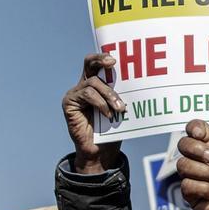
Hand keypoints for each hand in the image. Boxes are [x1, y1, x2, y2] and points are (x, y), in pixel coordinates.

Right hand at [62, 53, 124, 172]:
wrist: (101, 152)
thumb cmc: (112, 130)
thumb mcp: (120, 109)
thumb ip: (122, 95)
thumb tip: (139, 84)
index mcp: (96, 84)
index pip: (97, 64)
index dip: (103, 57)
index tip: (115, 59)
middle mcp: (83, 86)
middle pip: (89, 64)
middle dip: (100, 60)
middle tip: (113, 63)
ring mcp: (75, 94)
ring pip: (92, 83)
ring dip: (108, 94)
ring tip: (119, 108)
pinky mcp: (69, 103)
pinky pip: (86, 95)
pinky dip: (100, 103)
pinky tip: (108, 114)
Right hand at [176, 105, 208, 209]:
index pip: (193, 129)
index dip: (194, 129)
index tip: (203, 135)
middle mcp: (200, 158)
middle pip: (182, 144)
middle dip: (197, 151)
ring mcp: (194, 175)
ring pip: (182, 165)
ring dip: (204, 173)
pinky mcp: (190, 192)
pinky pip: (186, 185)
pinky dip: (204, 188)